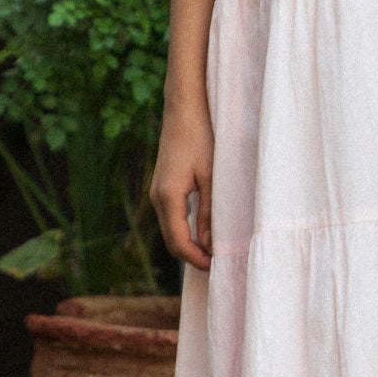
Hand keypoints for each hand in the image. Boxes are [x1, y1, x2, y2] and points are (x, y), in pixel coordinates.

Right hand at [150, 97, 214, 270]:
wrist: (184, 109)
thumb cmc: (201, 137)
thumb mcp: (212, 176)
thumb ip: (210, 211)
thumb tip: (210, 244)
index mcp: (168, 197)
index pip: (179, 242)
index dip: (197, 259)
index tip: (218, 267)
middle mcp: (157, 198)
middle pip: (172, 241)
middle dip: (193, 257)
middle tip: (219, 265)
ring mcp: (157, 193)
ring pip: (171, 230)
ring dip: (190, 245)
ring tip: (215, 251)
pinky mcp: (163, 187)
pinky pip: (172, 217)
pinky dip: (186, 231)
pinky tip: (204, 232)